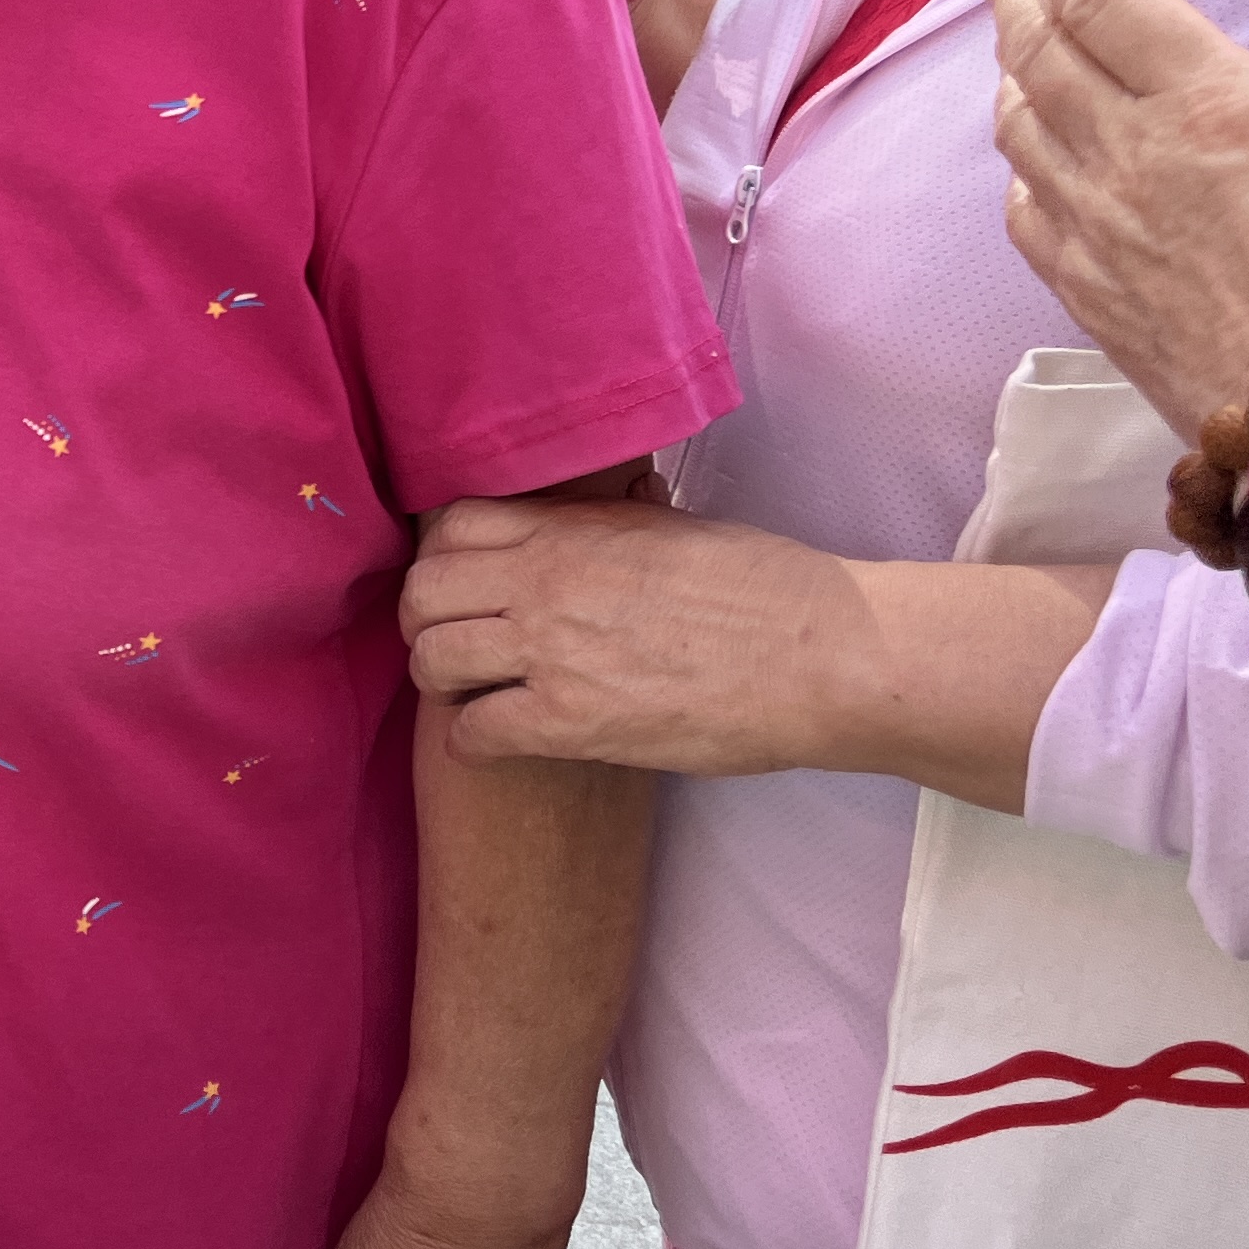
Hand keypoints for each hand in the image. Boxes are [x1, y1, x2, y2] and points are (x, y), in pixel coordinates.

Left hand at [403, 494, 842, 774]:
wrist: (825, 655)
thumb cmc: (769, 589)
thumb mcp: (677, 530)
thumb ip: (621, 523)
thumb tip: (617, 505)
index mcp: (572, 530)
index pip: (450, 527)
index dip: (441, 560)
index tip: (460, 587)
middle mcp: (546, 581)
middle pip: (423, 593)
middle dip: (425, 622)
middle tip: (453, 645)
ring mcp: (553, 651)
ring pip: (433, 660)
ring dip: (440, 681)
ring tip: (468, 694)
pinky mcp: (572, 721)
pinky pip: (474, 731)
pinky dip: (470, 742)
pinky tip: (491, 743)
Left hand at [981, 0, 1248, 437]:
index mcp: (1214, 105)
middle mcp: (1134, 156)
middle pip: (1045, 50)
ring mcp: (1099, 226)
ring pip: (1023, 125)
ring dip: (1008, 68)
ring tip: (1008, 37)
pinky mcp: (1087, 292)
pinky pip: (1026, 209)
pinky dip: (1019, 164)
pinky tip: (1026, 157)